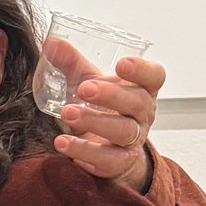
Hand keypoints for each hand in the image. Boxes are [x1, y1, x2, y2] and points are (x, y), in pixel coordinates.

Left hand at [51, 49, 160, 194]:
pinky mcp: (118, 163)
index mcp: (142, 89)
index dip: (142, 70)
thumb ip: (72, 63)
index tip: (122, 64)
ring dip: (94, 121)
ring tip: (67, 113)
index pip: (155, 77)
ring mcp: (133, 140)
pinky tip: (63, 143)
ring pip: (123, 131)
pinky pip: (106, 159)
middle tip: (84, 89)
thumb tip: (50, 42)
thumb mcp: (89, 82)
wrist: (106, 150)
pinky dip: (83, 151)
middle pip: (138, 103)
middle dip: (111, 94)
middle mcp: (143, 115)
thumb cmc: (101, 108)